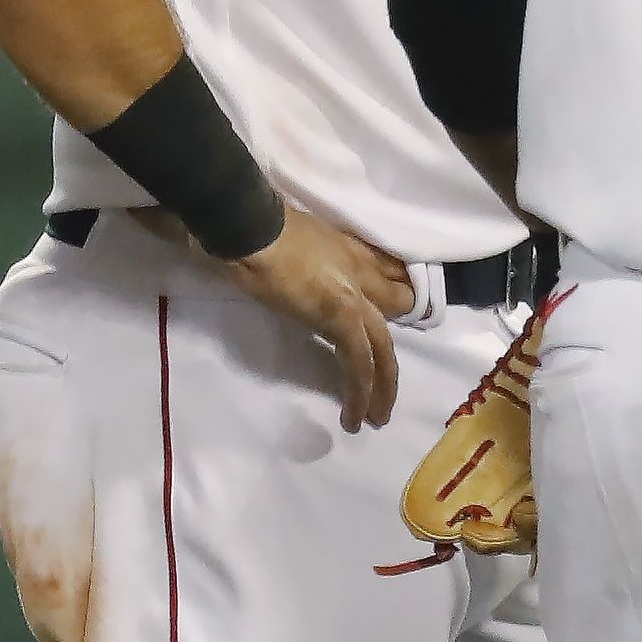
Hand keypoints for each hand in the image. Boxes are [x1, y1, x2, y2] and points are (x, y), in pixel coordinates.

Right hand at [219, 206, 412, 432]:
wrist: (247, 224)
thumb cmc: (255, 227)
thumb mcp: (291, 240)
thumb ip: (306, 258)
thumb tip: (297, 276)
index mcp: (349, 251)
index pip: (388, 276)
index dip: (394, 302)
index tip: (390, 330)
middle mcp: (360, 271)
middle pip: (393, 317)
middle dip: (391, 358)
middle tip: (387, 393)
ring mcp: (353, 294)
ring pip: (382, 347)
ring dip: (381, 386)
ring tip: (375, 417)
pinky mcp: (340, 315)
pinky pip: (360, 362)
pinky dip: (359, 391)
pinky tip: (353, 415)